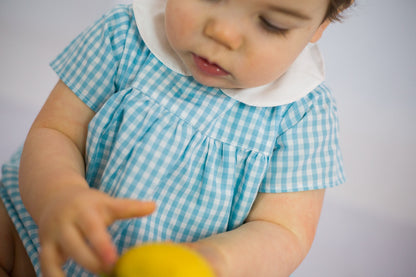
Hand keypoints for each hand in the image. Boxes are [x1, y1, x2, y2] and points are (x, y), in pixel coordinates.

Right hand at [37, 187, 155, 276]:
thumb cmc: (89, 204)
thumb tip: (153, 206)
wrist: (56, 196)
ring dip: (75, 269)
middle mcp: (66, 222)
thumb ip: (129, 207)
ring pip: (56, 257)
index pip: (94, 228)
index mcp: (85, 210)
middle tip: (111, 269)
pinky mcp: (44, 246)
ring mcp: (53, 235)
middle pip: (76, 246)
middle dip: (93, 261)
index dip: (103, 246)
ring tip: (98, 276)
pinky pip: (46, 266)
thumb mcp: (108, 202)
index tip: (115, 260)